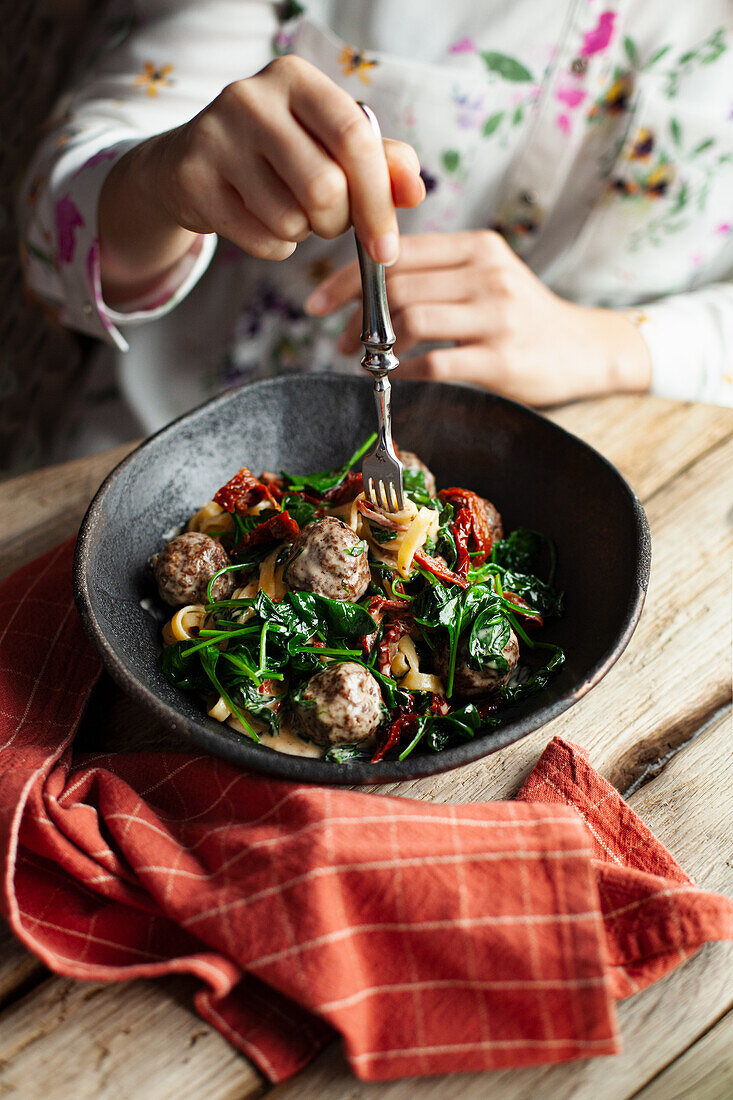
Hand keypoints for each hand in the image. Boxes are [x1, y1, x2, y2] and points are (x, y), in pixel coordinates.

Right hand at [99, 55, 423, 300]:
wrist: (192, 162)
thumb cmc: (277, 153)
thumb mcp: (330, 145)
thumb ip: (380, 162)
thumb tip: (415, 191)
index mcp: (297, 78)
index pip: (354, 138)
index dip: (379, 199)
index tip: (387, 247)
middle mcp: (252, 98)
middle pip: (325, 189)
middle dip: (337, 223)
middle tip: (328, 220)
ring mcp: (216, 137)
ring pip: (291, 221)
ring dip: (302, 234)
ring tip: (286, 210)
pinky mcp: (194, 179)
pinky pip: (262, 242)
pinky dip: (274, 247)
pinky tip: (258, 220)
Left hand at [305, 230, 651, 404]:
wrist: (585, 349)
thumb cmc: (524, 315)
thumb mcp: (488, 275)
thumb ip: (439, 272)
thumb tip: (367, 282)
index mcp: (477, 247)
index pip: (398, 252)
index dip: (349, 277)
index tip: (318, 301)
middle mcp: (487, 274)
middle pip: (399, 286)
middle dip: (355, 316)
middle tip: (339, 339)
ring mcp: (497, 316)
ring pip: (412, 320)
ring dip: (376, 344)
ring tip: (366, 358)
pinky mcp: (502, 359)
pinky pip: (435, 363)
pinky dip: (404, 371)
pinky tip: (395, 375)